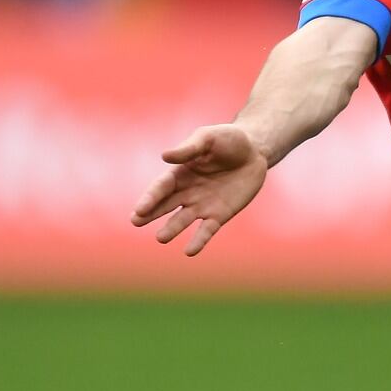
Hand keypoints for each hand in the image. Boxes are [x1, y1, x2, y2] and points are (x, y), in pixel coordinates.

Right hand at [131, 124, 268, 255]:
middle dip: (150, 213)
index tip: (139, 208)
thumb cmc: (228, 140)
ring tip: (161, 238)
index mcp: (180, 173)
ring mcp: (202, 205)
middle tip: (136, 222)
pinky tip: (189, 252)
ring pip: (183, 220)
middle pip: (165, 205)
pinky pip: (207, 230)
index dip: (150, 198)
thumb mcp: (208, 138)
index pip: (161, 187)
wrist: (255, 152)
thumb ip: (189, 149)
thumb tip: (165, 156)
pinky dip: (198, 240)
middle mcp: (186, 192)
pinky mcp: (219, 215)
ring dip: (172, 229)